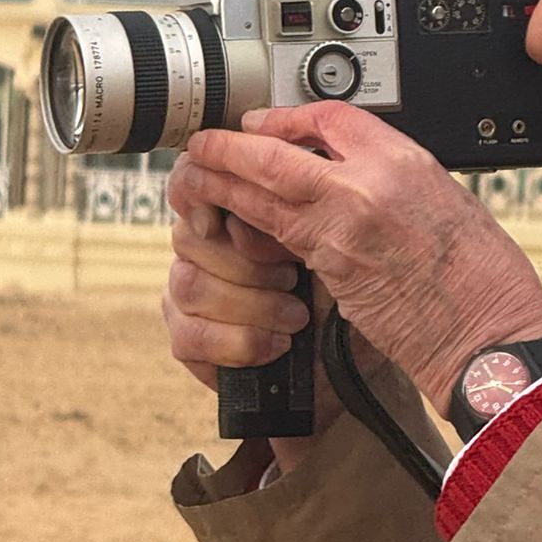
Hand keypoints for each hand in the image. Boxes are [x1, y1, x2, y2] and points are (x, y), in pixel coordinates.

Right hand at [162, 197, 355, 466]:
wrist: (353, 355)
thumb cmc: (342, 286)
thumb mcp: (325, 240)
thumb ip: (285, 214)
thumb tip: (244, 213)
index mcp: (230, 210)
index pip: (192, 186)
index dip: (201, 196)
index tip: (226, 220)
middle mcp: (201, 249)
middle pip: (188, 238)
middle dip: (247, 263)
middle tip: (294, 278)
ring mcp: (188, 295)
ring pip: (188, 285)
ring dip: (252, 304)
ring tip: (297, 316)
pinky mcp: (188, 341)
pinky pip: (190, 336)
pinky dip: (241, 341)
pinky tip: (278, 345)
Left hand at [175, 104, 541, 415]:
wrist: (491, 334)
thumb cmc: (485, 278)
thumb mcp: (449, 200)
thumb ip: (395, 181)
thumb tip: (356, 174)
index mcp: (406, 161)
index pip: (330, 118)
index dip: (286, 118)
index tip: (264, 126)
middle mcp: (369, 186)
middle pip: (278, 152)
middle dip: (232, 147)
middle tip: (205, 144)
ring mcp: (344, 230)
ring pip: (265, 195)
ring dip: (224, 185)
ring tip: (197, 178)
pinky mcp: (332, 273)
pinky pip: (280, 240)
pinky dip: (252, 227)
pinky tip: (233, 225)